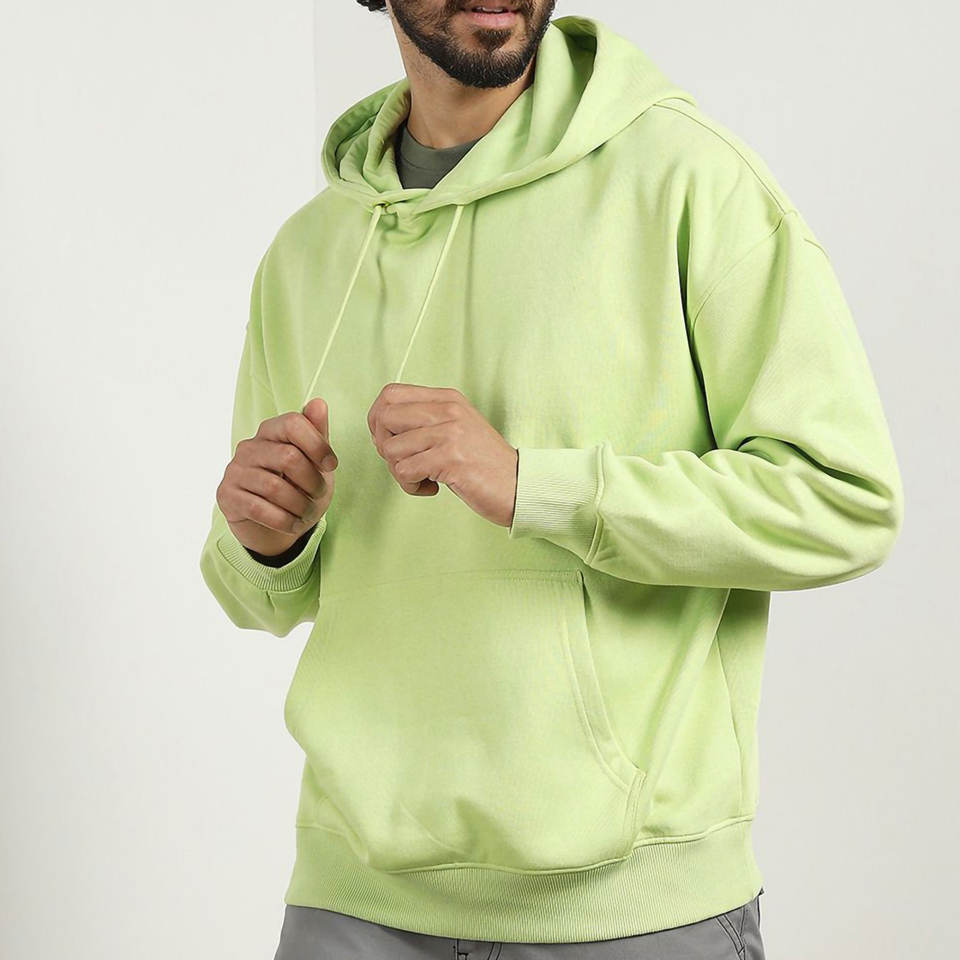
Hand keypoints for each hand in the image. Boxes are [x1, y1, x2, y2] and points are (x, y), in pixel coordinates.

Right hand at [216, 397, 337, 555]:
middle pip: (288, 457)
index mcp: (271, 431)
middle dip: (312, 481)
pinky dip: (284, 520)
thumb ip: (317, 434)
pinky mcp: (227, 496)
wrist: (273, 527)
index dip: (317, 444)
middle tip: (318, 494)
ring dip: (300, 505)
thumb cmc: (297, 489)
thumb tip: (319, 403)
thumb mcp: (314, 463)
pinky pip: (259, 509)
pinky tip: (293, 524)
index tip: (330, 465)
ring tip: (307, 513)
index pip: (293, 423)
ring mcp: (235, 471)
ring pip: (275, 487)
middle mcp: (249, 447)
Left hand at [367, 382, 518, 527]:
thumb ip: (426, 420)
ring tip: (424, 478)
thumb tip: (380, 428)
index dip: (378, 420)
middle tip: (405, 462)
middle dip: (383, 446)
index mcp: (447, 399)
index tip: (391, 441)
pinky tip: (433, 488)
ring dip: (400, 473)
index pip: (390, 394)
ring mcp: (449, 433)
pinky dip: (412, 486)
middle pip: (384, 418)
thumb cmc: (484, 463)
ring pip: (390, 449)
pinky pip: (405, 472)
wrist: (519, 485)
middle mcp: (447, 410)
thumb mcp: (457, 428)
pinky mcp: (450, 458)